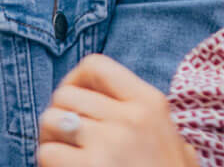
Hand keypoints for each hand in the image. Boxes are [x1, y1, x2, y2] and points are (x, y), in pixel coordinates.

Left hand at [34, 54, 199, 166]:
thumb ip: (149, 121)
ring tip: (62, 157)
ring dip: (49, 140)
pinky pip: (47, 153)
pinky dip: (49, 164)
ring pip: (51, 120)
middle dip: (58, 116)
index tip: (74, 103)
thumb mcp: (176, 146)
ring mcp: (110, 142)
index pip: (96, 65)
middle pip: (66, 94)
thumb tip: (108, 104)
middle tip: (65, 140)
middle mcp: (131, 116)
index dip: (74, 80)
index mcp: (150, 103)